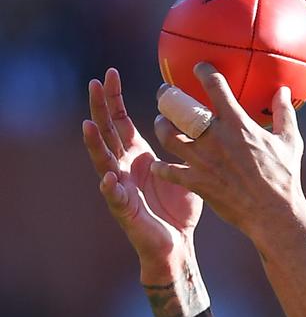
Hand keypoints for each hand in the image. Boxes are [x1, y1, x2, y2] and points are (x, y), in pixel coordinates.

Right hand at [82, 68, 202, 277]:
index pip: (120, 120)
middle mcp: (123, 166)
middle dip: (99, 108)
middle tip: (94, 84)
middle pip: (106, 132)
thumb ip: (187, 145)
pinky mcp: (125, 210)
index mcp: (136, 154)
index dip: (114, 97)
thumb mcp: (184, 168)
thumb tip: (206, 119)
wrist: (176, 243)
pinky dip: (111, 188)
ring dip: (94, 144)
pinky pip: (115, 198)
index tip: (110, 73)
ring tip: (87, 125)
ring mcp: (120, 187)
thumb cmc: (179, 207)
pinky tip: (110, 178)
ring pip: (102, 161)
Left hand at [151, 63, 305, 245]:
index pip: (215, 86)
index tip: (198, 68)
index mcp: (237, 124)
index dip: (203, 72)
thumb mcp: (290, 142)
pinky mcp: (197, 182)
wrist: (274, 214)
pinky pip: (169, 171)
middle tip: (165, 94)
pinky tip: (158, 166)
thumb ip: (284, 113)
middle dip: (168, 97)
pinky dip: (161, 168)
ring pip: (168, 135)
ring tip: (162, 124)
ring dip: (162, 127)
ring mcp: (203, 160)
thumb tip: (283, 90)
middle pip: (180, 108)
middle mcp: (215, 138)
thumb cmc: (285, 178)